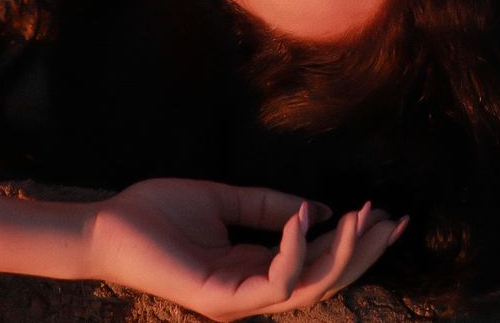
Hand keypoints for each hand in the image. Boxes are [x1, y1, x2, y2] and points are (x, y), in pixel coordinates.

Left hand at [86, 177, 407, 320]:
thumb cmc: (154, 213)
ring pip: (309, 287)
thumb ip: (267, 205)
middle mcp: (252, 292)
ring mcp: (238, 300)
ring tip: (363, 217)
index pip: (316, 263)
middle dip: (363, 253)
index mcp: (253, 270)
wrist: (103, 228)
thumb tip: (316, 210)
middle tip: (395, 221)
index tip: (383, 213)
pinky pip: (273, 281)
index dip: (353, 241)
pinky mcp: (221, 299)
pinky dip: (292, 249)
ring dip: (341, 253)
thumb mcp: (222, 199)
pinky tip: (301, 218)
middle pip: (324, 281)